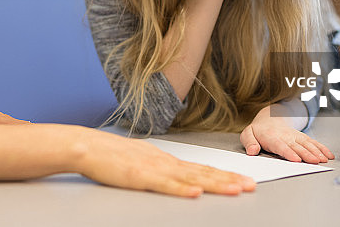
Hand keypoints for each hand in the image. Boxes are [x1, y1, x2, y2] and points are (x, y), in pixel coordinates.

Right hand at [74, 128, 254, 197]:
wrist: (89, 146)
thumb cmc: (111, 155)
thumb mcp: (141, 159)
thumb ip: (160, 167)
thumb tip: (177, 175)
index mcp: (166, 159)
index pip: (201, 168)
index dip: (224, 175)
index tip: (243, 180)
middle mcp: (165, 162)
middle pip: (202, 173)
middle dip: (228, 180)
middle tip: (251, 185)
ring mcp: (154, 169)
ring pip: (190, 179)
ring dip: (214, 185)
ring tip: (234, 190)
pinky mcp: (140, 177)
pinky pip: (164, 185)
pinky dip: (181, 190)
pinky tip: (196, 193)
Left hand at [240, 106, 333, 163]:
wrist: (269, 117)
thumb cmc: (258, 130)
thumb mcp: (247, 134)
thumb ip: (249, 142)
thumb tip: (252, 151)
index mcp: (271, 137)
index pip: (280, 146)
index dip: (289, 153)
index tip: (296, 159)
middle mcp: (285, 136)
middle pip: (296, 146)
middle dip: (306, 154)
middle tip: (315, 161)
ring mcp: (295, 136)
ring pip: (306, 143)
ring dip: (316, 151)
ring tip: (323, 159)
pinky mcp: (301, 137)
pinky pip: (313, 142)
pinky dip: (321, 148)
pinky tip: (328, 155)